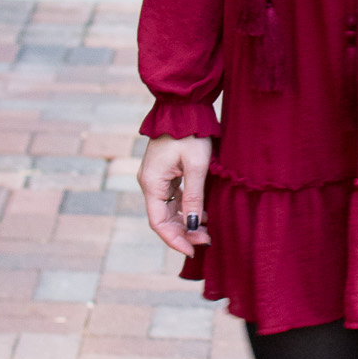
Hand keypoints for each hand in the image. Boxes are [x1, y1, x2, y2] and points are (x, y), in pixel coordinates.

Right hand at [138, 135, 213, 256]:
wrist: (184, 107)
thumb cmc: (191, 134)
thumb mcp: (197, 167)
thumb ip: (194, 197)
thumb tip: (192, 224)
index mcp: (152, 183)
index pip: (159, 222)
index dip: (175, 240)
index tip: (193, 250)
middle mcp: (150, 183)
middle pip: (163, 218)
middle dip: (184, 233)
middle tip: (207, 240)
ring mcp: (156, 178)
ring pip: (169, 210)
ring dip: (186, 222)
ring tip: (208, 230)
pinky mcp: (165, 172)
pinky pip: (173, 198)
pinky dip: (186, 208)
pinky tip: (203, 214)